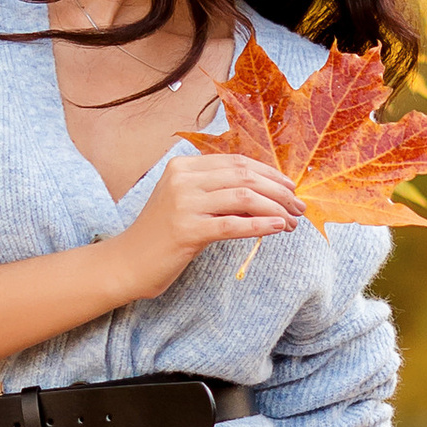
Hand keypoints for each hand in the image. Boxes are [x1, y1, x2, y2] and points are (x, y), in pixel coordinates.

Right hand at [113, 142, 303, 296]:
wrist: (128, 263)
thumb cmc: (162, 235)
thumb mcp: (186, 202)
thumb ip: (216, 190)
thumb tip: (263, 190)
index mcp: (184, 166)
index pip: (237, 162)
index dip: (269, 174)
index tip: (290, 188)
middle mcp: (183, 179)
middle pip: (245, 177)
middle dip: (278, 191)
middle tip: (299, 207)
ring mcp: (183, 204)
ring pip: (244, 197)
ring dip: (275, 209)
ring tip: (292, 222)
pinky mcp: (187, 230)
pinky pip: (232, 224)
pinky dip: (259, 225)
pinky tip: (277, 228)